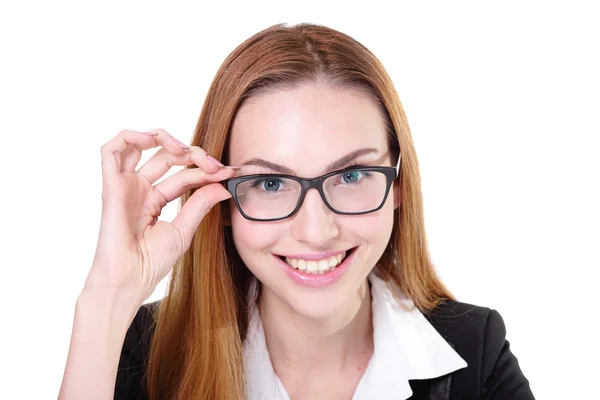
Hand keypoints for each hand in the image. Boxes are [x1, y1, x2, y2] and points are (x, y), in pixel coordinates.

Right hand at [84, 128, 235, 302]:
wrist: (131, 278)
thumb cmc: (151, 261)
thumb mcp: (184, 229)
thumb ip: (200, 204)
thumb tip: (223, 185)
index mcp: (155, 199)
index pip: (184, 175)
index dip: (207, 170)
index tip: (230, 173)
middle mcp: (139, 189)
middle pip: (167, 156)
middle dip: (194, 154)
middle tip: (215, 165)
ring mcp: (125, 185)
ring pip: (140, 144)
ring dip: (165, 138)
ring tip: (186, 150)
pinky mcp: (111, 185)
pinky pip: (112, 149)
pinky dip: (132, 136)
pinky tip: (154, 140)